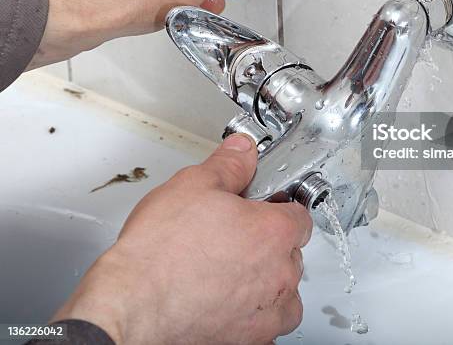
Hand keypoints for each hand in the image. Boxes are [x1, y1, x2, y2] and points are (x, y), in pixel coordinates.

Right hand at [53, 134, 312, 344]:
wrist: (129, 308)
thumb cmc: (158, 254)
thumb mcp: (194, 185)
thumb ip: (229, 164)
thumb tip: (243, 150)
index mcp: (274, 233)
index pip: (300, 214)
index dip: (280, 205)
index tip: (264, 205)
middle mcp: (279, 276)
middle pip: (291, 253)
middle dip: (269, 242)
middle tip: (234, 234)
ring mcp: (266, 314)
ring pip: (284, 293)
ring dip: (266, 280)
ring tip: (230, 269)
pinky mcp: (248, 342)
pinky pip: (266, 325)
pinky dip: (252, 313)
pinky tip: (224, 300)